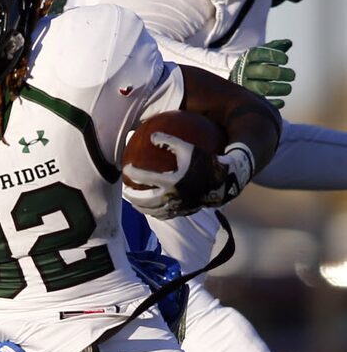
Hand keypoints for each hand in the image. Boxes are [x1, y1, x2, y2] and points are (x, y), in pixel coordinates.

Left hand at [122, 133, 253, 218]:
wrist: (226, 181)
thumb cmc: (207, 160)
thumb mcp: (188, 147)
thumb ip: (168, 141)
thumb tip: (151, 136)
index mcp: (172, 181)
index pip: (145, 178)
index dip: (133, 173)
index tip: (126, 168)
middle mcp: (174, 197)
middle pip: (146, 200)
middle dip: (132, 196)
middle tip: (125, 189)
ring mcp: (179, 207)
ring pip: (154, 211)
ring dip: (141, 207)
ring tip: (134, 201)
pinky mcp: (185, 212)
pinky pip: (166, 215)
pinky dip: (155, 212)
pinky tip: (151, 208)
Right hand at [229, 39, 293, 108]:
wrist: (236, 81)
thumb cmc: (254, 65)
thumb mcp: (260, 53)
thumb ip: (275, 47)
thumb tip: (288, 42)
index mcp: (248, 58)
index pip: (260, 54)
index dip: (274, 56)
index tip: (286, 60)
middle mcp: (244, 71)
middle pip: (263, 71)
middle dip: (281, 73)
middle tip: (292, 75)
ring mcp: (245, 86)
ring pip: (264, 88)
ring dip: (280, 89)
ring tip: (288, 88)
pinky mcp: (248, 99)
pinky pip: (262, 103)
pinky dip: (274, 103)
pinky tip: (281, 101)